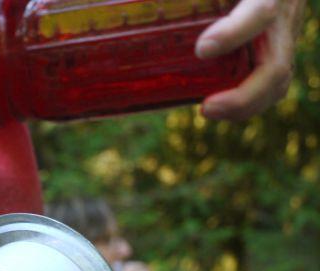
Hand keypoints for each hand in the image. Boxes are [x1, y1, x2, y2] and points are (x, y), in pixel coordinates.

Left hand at [196, 0, 306, 119]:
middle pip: (275, 65)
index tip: (202, 49)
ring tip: (208, 111)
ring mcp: (283, 39)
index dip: (234, 33)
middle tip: (205, 108)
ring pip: (276, 82)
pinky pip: (269, 86)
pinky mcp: (274, 53)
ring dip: (243, 106)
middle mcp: (283, 16)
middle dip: (243, 94)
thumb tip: (136, 2)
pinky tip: (218, 108)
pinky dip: (245, 104)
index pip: (260, 11)